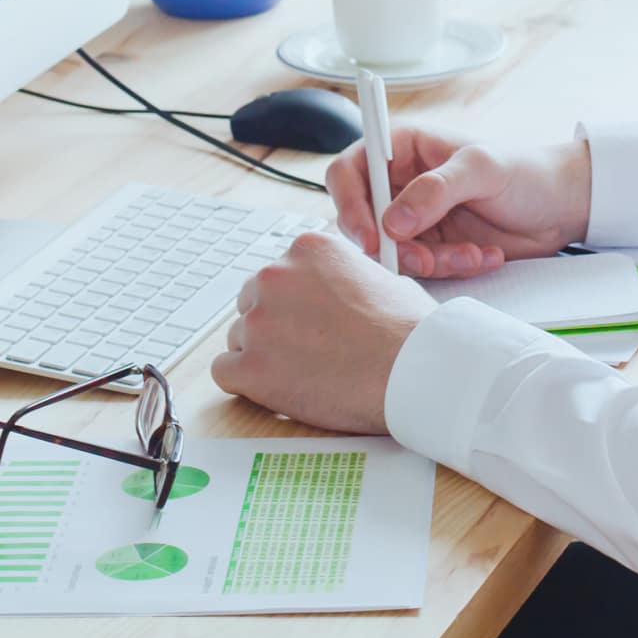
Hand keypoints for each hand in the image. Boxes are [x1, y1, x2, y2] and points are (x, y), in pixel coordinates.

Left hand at [209, 230, 435, 431]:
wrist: (413, 371)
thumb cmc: (407, 330)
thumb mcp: (375, 274)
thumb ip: (338, 276)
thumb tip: (328, 290)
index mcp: (306, 249)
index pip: (277, 274)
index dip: (294, 304)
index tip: (309, 321)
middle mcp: (274, 276)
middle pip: (251, 303)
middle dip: (274, 327)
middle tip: (306, 350)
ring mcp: (258, 322)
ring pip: (239, 338)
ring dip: (264, 356)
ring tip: (305, 373)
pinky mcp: (250, 367)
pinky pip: (224, 372)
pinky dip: (246, 384)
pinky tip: (278, 388)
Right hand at [328, 124, 591, 277]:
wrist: (560, 207)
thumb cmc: (525, 170)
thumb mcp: (482, 168)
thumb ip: (436, 189)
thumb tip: (392, 221)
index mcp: (401, 147)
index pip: (348, 171)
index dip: (349, 204)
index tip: (370, 236)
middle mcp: (399, 183)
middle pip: (362, 221)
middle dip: (392, 247)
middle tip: (426, 258)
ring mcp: (414, 218)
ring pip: (391, 252)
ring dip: (430, 261)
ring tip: (471, 253)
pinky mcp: (431, 247)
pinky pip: (421, 269)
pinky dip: (449, 269)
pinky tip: (482, 256)